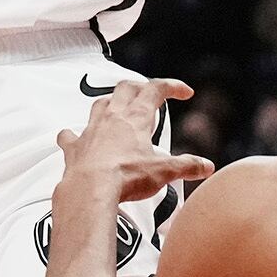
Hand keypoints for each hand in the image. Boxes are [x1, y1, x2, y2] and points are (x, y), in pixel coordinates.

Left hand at [52, 77, 213, 205]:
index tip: (184, 92)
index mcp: (137, 117)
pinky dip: (72, 135)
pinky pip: (70, 135)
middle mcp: (112, 117)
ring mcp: (91, 130)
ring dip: (110, 102)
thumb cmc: (127, 177)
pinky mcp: (75, 147)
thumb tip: (206, 166)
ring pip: (100, 104)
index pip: (156, 90)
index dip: (172, 87)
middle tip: (149, 94)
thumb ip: (186, 166)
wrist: (89, 190)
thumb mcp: (164, 172)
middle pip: (126, 88)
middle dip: (140, 87)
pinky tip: (73, 137)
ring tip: (117, 108)